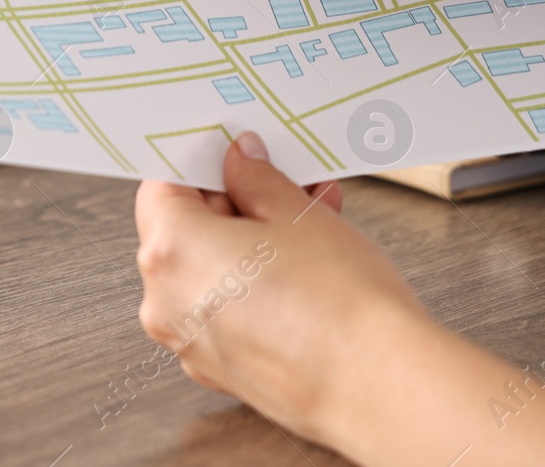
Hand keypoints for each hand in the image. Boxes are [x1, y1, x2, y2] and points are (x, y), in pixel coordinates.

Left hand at [135, 133, 544, 465]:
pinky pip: (224, 309)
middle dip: (236, 203)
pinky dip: (252, 285)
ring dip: (251, 242)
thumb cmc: (340, 307)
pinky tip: (304, 267)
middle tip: (286, 186)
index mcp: (169, 252)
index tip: (233, 156)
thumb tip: (240, 161)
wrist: (382, 389)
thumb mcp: (297, 215)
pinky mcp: (221, 369)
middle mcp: (165, 301)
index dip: (201, 165)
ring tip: (313, 222)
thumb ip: (256, 179)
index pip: (161, 187)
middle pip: (184, 230)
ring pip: (208, 271)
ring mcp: (190, 341)